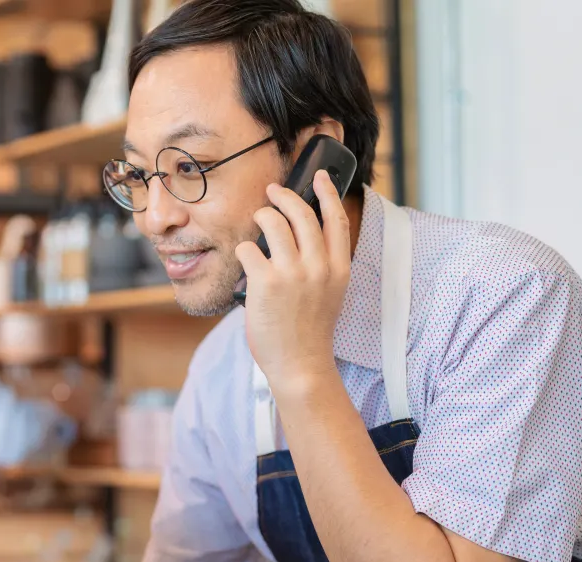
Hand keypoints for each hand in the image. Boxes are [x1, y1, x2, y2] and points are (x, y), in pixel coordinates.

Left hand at [235, 170, 351, 396]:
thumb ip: (322, 264)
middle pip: (301, 213)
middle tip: (272, 191)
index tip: (318, 176)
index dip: (327, 193)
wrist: (300, 364)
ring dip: (261, 218)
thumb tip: (301, 234)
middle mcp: (318, 266)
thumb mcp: (329, 293)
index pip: (335, 219)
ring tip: (257, 224)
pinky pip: (248, 249)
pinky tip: (245, 264)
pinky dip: (243, 251)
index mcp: (338, 268)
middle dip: (284, 196)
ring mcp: (292, 273)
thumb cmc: (309, 330)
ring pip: (273, 223)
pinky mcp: (266, 281)